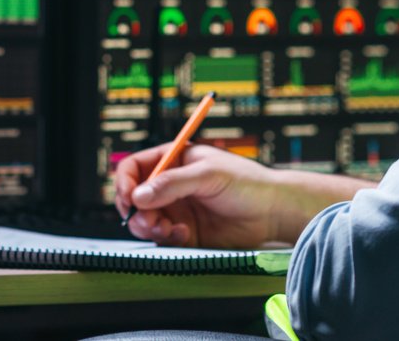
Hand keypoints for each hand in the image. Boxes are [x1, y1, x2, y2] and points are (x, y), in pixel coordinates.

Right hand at [113, 143, 292, 248]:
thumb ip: (172, 184)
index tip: (129, 198)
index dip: (125, 182)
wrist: (272, 212)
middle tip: (150, 221)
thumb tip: (139, 195)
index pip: (135, 167)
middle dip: (136, 211)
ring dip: (150, 227)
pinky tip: (183, 234)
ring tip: (168, 230)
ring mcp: (177, 209)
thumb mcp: (208, 175)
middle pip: (134, 197)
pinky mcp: (185, 232)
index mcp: (174, 160)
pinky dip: (166, 238)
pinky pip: (162, 238)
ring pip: (145, 220)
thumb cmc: (246, 183)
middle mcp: (171, 185)